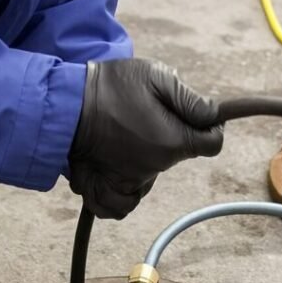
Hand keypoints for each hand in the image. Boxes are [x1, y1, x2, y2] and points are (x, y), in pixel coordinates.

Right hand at [69, 58, 223, 218]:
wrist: (67, 104)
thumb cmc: (112, 87)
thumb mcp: (157, 78)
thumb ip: (190, 100)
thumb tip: (214, 116)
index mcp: (173, 142)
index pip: (213, 144)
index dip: (209, 127)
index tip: (194, 116)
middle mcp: (155, 168)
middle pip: (179, 156)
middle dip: (171, 136)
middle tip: (146, 115)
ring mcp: (130, 182)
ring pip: (151, 177)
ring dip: (146, 159)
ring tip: (125, 136)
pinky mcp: (107, 190)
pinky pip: (124, 205)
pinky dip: (124, 192)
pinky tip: (116, 170)